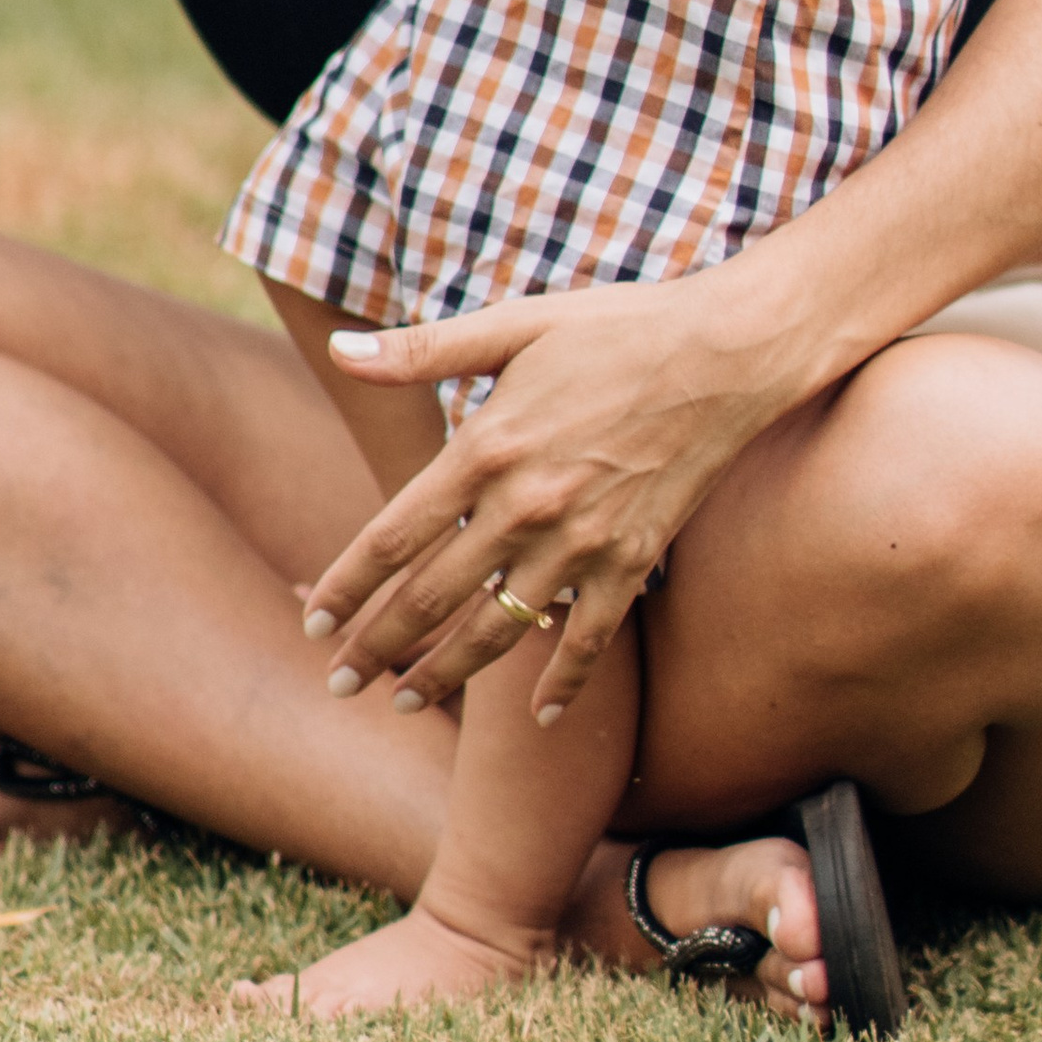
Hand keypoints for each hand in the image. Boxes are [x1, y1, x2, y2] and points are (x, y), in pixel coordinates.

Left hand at [299, 278, 799, 718]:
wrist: (726, 353)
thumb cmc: (614, 328)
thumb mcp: (514, 324)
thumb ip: (422, 350)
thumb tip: (340, 349)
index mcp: (485, 448)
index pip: (393, 537)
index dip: (348, 586)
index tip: (315, 621)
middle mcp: (526, 506)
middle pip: (432, 597)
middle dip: (378, 647)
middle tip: (339, 684)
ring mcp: (582, 541)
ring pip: (498, 631)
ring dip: (446, 674)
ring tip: (406, 701)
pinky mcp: (633, 559)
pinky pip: (590, 639)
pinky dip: (565, 683)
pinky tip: (539, 717)